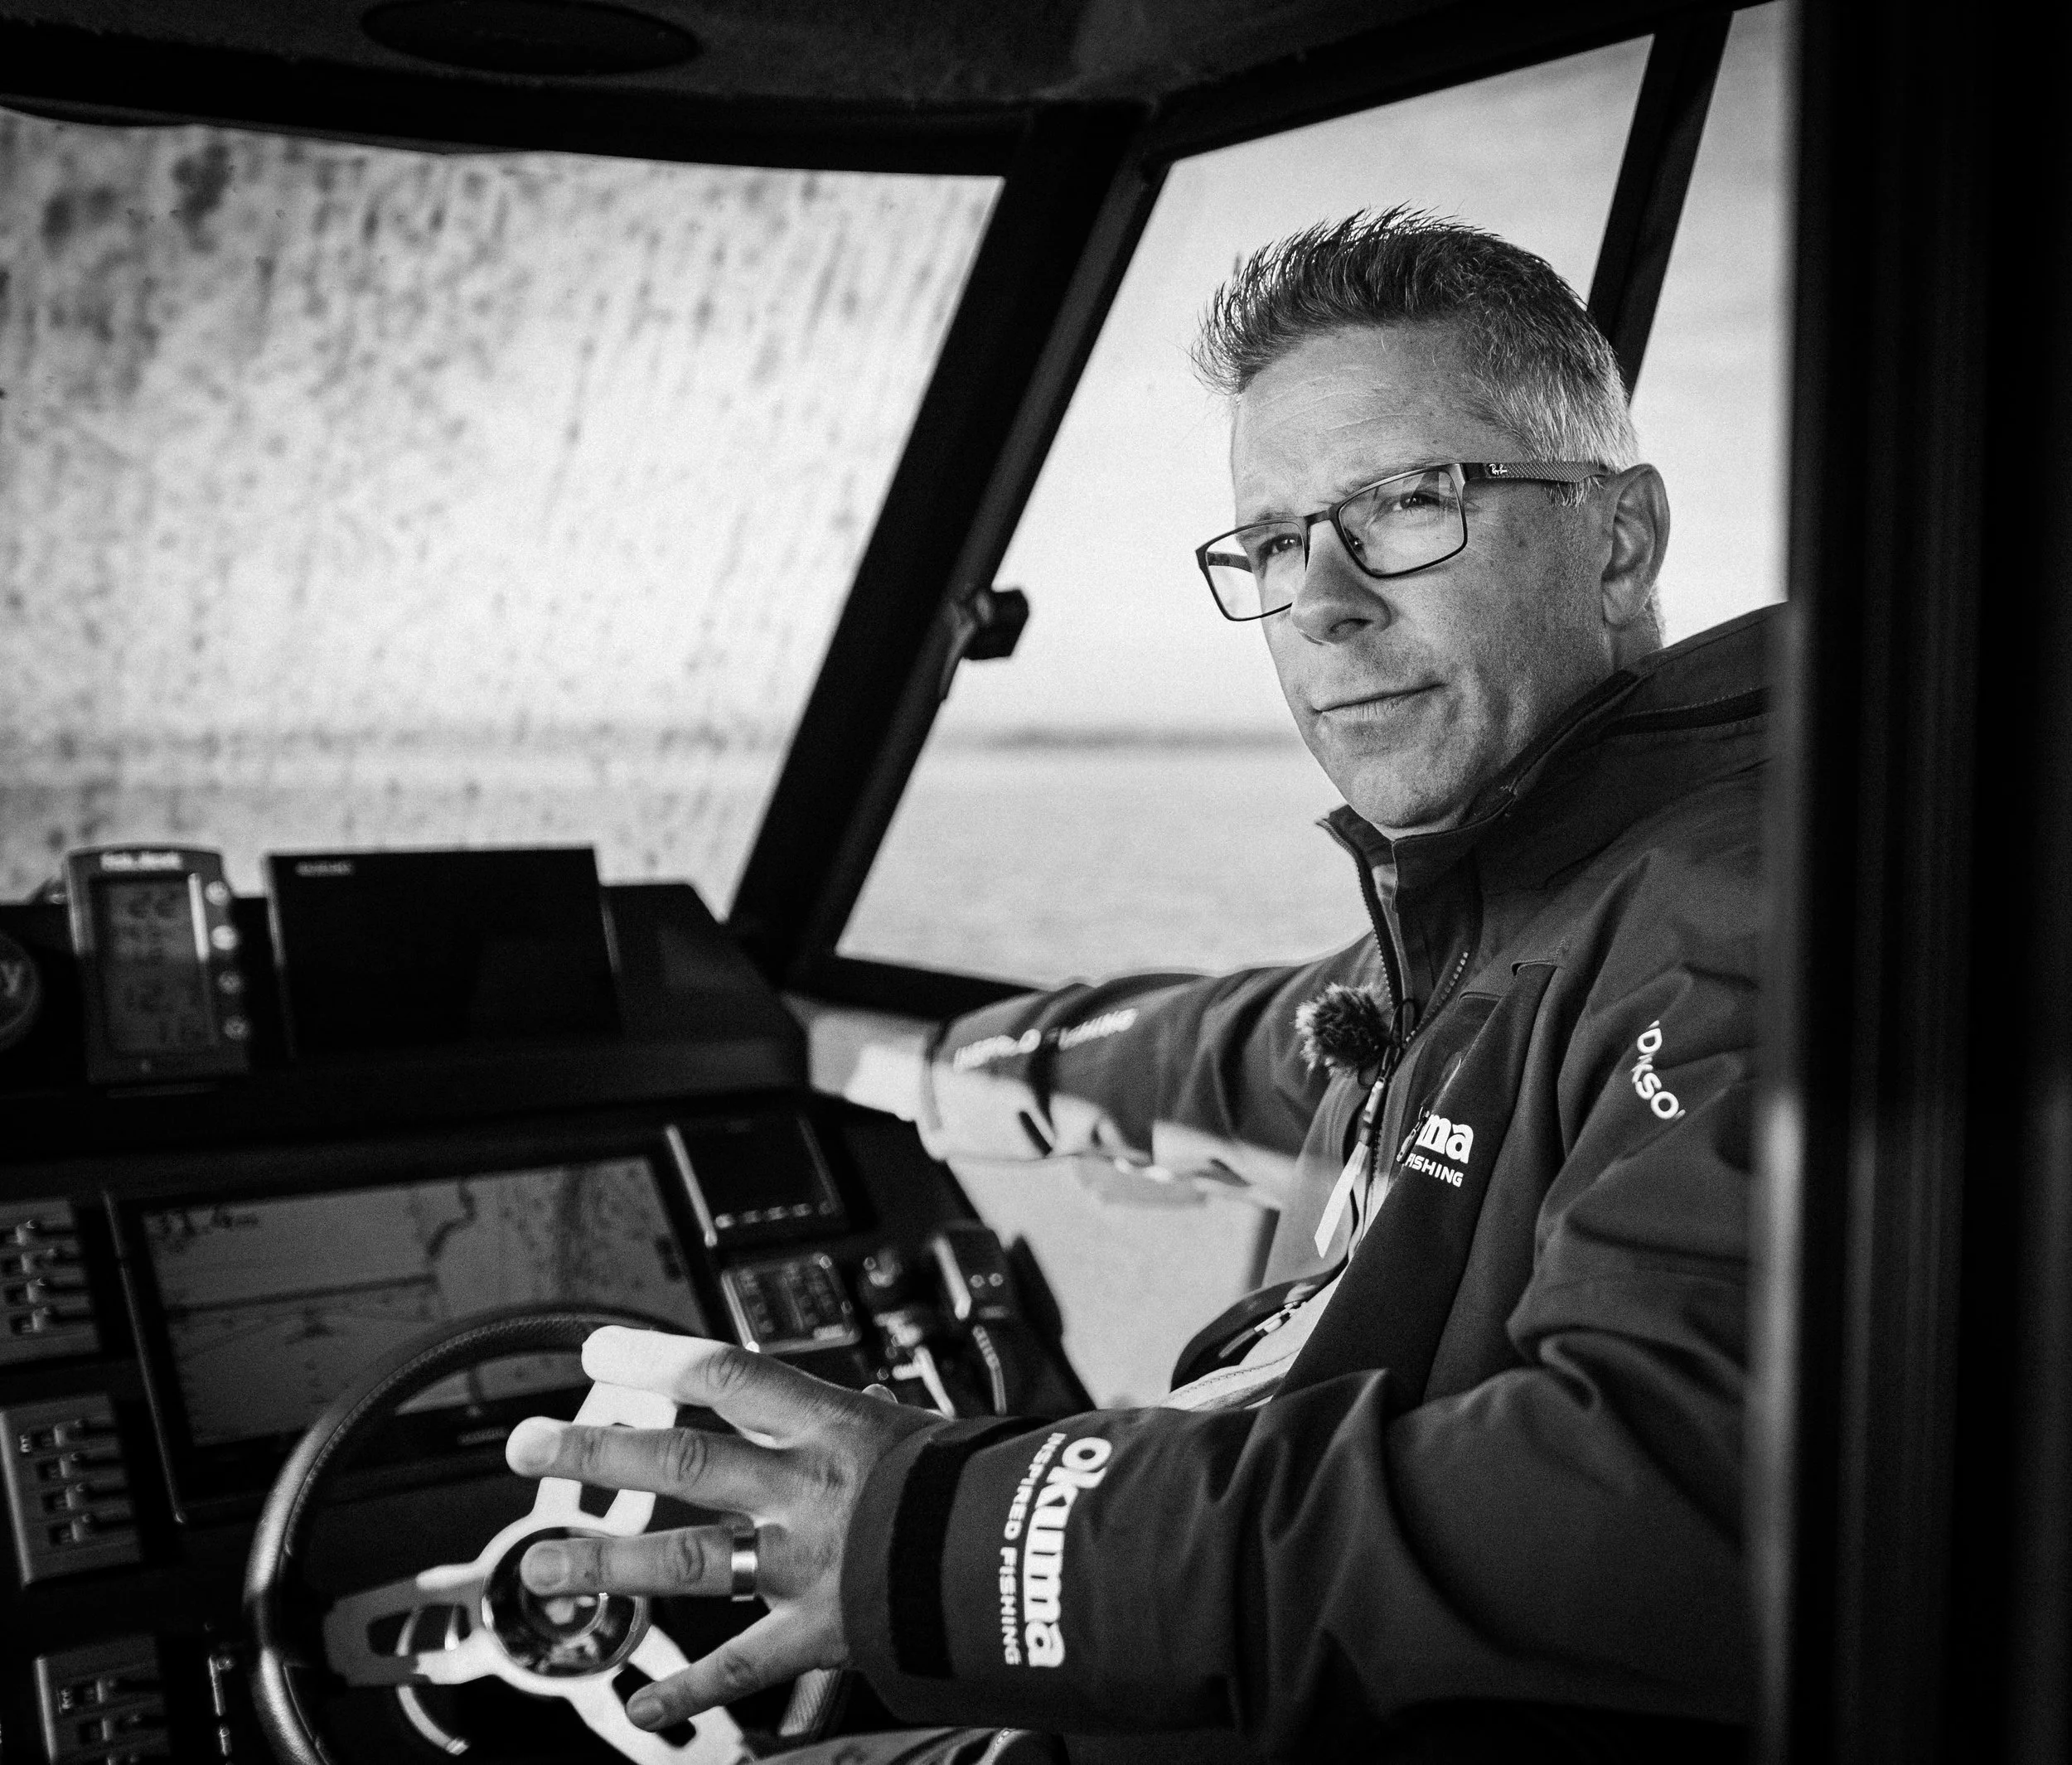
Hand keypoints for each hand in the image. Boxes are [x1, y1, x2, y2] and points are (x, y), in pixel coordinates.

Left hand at [504, 1327, 942, 1729]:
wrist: (1030, 1557)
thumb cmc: (984, 1481)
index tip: (598, 1350)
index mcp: (834, 1424)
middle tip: (528, 1445)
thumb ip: (873, 1419)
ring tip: (543, 1565)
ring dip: (607, 1561)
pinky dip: (688, 1690)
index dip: (655, 1358)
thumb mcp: (925, 1428)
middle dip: (597, 1449)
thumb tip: (857, 1397)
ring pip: (688, 1558)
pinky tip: (640, 1708)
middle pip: (682, 1458)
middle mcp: (806, 1487)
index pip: (726, 1373)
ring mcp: (805, 1561)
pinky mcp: (818, 1630)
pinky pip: (740, 1666)